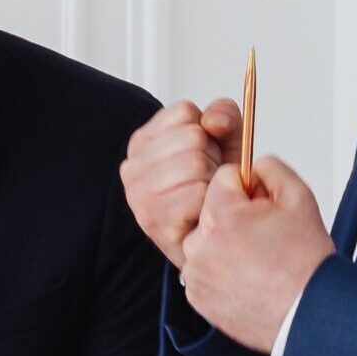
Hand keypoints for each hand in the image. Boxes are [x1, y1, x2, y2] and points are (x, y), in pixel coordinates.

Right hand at [120, 98, 241, 268]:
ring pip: (196, 163)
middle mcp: (132, 166)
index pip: (185, 112)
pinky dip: (210, 202)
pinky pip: (197, 193)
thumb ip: (223, 116)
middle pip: (193, 137)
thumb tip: (214, 122)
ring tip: (205, 197)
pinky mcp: (153, 219)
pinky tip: (203, 213)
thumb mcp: (224, 143)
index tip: (204, 154)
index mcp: (143, 141)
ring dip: (212, 181)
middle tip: (207, 181)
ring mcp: (139, 194)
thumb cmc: (213, 190)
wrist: (211, 243)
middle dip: (212, 158)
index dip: (206, 132)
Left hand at [177, 155, 330, 353]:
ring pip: (205, 240)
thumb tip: (252, 166)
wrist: (308, 313)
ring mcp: (196, 273)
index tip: (264, 208)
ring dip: (225, 243)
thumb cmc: (305, 262)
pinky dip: (220, 271)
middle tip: (265, 237)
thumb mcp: (299, 197)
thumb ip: (271, 167)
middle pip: (212, 209)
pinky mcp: (196, 296)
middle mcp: (199, 244)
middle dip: (235, 217)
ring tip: (257, 260)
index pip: (224, 178)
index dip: (250, 190)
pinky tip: (246, 278)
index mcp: (220, 215)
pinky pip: (202, 270)